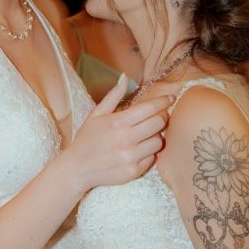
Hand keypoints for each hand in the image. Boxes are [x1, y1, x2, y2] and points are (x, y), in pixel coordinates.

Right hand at [65, 76, 168, 193]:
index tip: (171, 98)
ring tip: (145, 135)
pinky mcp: (134, 171)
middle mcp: (126, 139)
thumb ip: (113, 96)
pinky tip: (138, 150)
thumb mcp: (96, 114)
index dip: (163, 101)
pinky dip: (149, 153)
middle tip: (158, 117)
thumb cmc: (87, 139)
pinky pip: (152, 158)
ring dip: (155, 136)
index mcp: (118, 122)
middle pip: (159, 123)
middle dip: (161, 117)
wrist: (77, 168)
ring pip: (158, 141)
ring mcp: (131, 156)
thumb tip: (125, 77)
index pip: (149, 108)